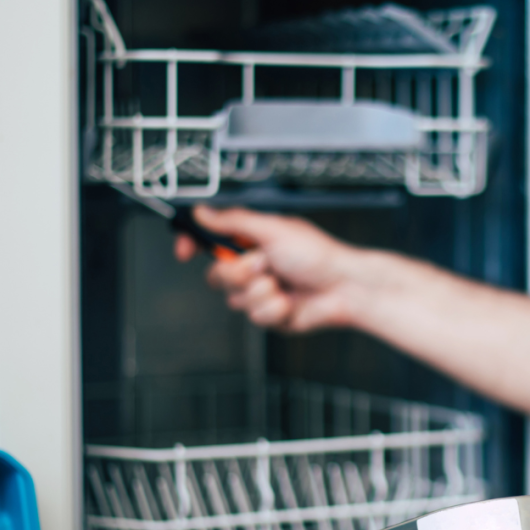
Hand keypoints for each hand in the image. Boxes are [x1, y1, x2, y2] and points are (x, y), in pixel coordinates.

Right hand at [175, 206, 360, 330]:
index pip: (209, 241)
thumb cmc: (319, 255)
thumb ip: (233, 221)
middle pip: (216, 275)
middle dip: (239, 273)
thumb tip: (202, 212)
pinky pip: (254, 317)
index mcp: (252, 241)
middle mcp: (253, 266)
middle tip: (264, 264)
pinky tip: (290, 301)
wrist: (345, 288)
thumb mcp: (273, 229)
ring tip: (282, 282)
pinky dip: (273, 309)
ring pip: (235, 300)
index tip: (184, 250)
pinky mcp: (270, 314)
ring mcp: (261, 291)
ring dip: (260, 291)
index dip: (191, 244)